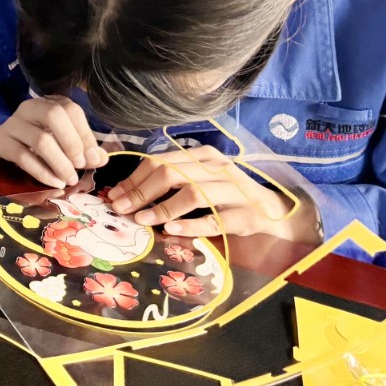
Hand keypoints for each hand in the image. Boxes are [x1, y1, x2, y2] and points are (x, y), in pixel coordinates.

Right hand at [0, 96, 109, 188]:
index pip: (71, 110)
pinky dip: (42, 172)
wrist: (4, 144)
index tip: (93, 158)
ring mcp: (13, 123)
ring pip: (40, 140)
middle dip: (72, 143)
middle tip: (80, 166)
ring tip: (69, 180)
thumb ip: (84, 149)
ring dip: (60, 163)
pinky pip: (23, 156)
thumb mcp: (63, 141)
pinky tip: (54, 182)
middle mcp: (30, 108)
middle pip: (53, 116)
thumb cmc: (39, 142)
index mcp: (50, 103)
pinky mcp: (1, 141)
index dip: (85, 135)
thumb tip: (101, 158)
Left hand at [107, 146, 317, 241]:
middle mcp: (218, 168)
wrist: (271, 209)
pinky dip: (191, 225)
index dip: (134, 179)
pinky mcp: (246, 215)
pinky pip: (215, 220)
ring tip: (142, 220)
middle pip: (172, 174)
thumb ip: (170, 182)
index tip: (115, 196)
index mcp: (203, 155)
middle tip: (121, 209)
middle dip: (141, 192)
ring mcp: (234, 190)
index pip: (160, 162)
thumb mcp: (199, 180)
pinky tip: (172, 229)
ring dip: (163, 208)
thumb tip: (126, 194)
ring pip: (192, 194)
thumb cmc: (226, 195)